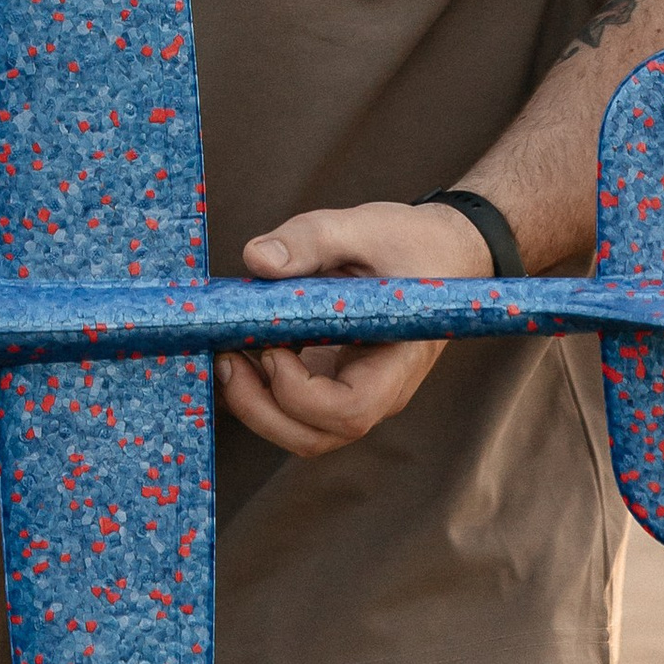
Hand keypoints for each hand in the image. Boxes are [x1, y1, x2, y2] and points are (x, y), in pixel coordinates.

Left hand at [214, 199, 491, 461]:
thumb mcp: (365, 227)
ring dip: (254, 405)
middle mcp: (376, 391)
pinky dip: (258, 391)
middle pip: (315, 436)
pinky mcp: (332, 379)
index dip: (300, 393)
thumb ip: (312, 239)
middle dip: (260, 409)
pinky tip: (236, 349)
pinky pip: (293, 408)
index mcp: (396, 363)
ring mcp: (353, 390)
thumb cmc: (411, 243)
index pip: (350, 411)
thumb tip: (256, 259)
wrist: (440, 253)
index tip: (272, 346)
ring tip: (224, 352)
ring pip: (301, 430)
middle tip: (223, 359)